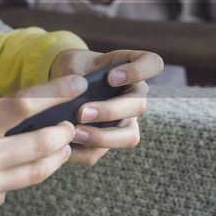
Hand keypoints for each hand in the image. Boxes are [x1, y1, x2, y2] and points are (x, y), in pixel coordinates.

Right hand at [0, 75, 97, 215]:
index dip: (55, 92)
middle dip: (63, 133)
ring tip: (58, 150)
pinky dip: (6, 185)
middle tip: (70, 126)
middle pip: (42, 143)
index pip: (22, 105)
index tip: (76, 83)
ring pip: (33, 173)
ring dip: (51, 159)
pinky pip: (3, 195)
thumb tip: (7, 139)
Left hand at [49, 48, 161, 164]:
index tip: (111, 77)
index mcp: (130, 69)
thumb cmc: (74, 68)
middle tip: (82, 112)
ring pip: (129, 136)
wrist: (63, 87)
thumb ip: (74, 73)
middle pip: (139, 106)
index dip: (138, 71)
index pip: (153, 64)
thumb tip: (72, 91)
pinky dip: (82, 151)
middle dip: (110, 111)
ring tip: (75, 133)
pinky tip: (65, 144)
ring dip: (103, 137)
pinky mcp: (107, 140)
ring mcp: (124, 120)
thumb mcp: (71, 62)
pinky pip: (101, 152)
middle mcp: (134, 96)